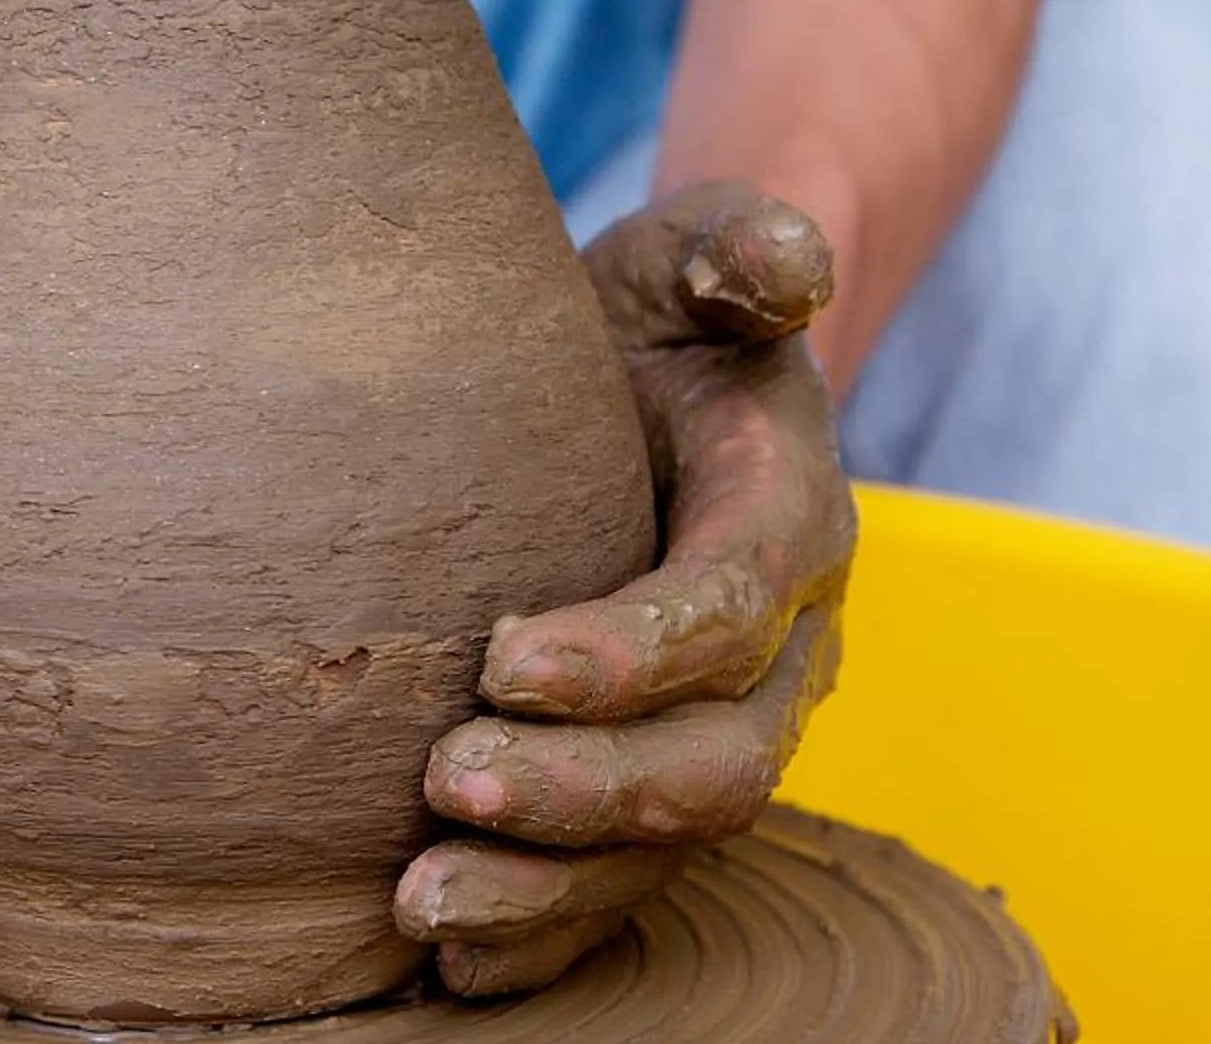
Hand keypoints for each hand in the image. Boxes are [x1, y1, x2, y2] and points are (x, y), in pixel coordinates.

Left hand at [393, 182, 856, 995]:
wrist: (669, 381)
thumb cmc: (656, 314)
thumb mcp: (688, 252)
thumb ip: (737, 246)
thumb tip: (781, 268)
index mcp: (787, 518)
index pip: (728, 607)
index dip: (631, 652)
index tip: (500, 662)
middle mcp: (782, 648)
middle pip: (715, 758)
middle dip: (586, 790)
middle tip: (444, 787)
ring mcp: (732, 728)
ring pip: (671, 847)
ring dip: (553, 888)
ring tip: (423, 905)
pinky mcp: (668, 782)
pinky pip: (630, 887)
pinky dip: (548, 937)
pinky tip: (453, 963)